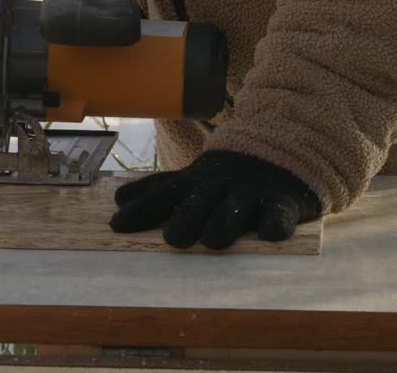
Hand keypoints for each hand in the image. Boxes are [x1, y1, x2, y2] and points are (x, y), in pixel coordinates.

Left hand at [110, 150, 321, 249]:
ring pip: (234, 209)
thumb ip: (155, 192)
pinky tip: (267, 234)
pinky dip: (273, 224)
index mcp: (192, 184)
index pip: (161, 196)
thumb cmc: (220, 181)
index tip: (116, 226)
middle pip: (198, 204)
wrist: (274, 154)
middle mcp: (217, 187)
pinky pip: (277, 214)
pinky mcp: (280, 202)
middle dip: (185, 220)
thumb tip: (118, 199)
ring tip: (213, 241)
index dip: (140, 211)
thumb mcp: (188, 182)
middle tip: (174, 239)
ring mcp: (249, 193)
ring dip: (223, 224)